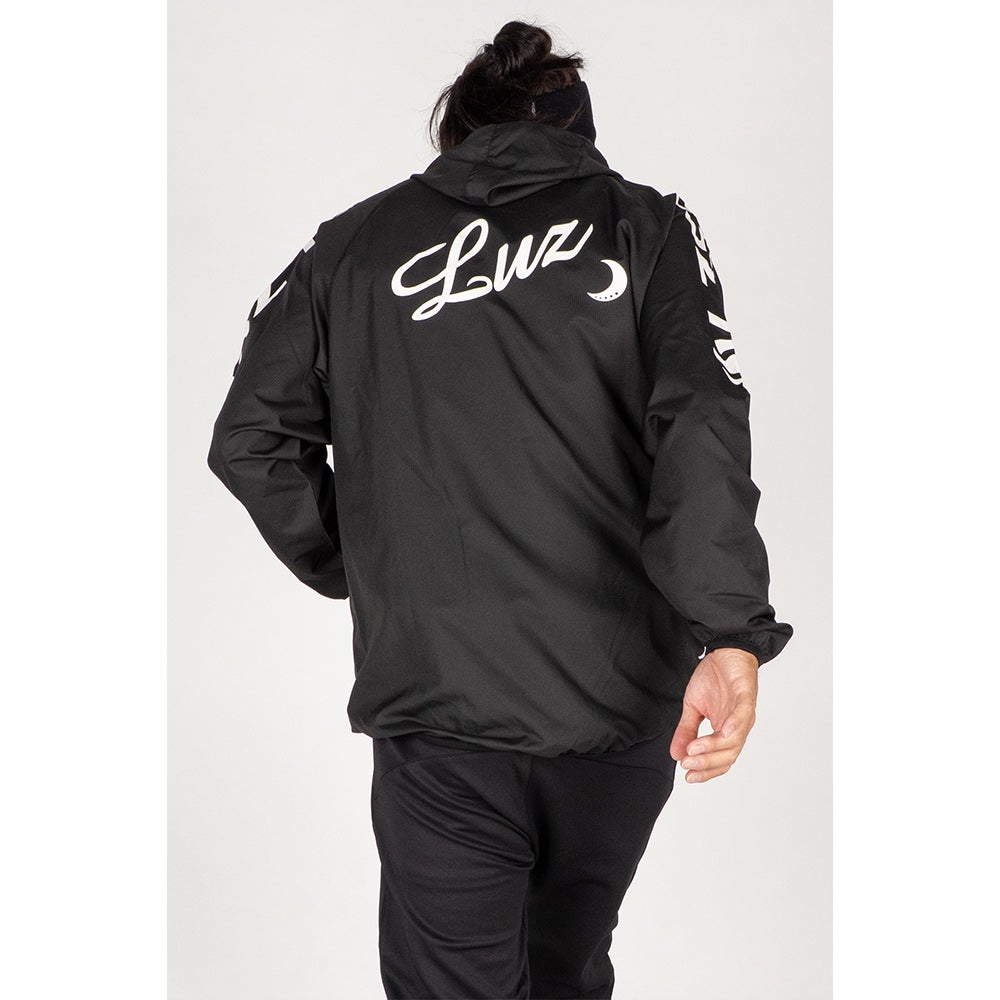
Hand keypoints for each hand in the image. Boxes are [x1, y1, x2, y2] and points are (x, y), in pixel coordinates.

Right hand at [670, 647, 758, 782]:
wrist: (726, 651)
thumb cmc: (713, 678)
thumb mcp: (693, 707)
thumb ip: (686, 730)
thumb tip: (676, 754)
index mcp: (726, 732)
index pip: (720, 761)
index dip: (706, 772)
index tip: (687, 777)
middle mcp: (738, 727)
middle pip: (727, 756)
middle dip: (706, 763)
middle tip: (687, 764)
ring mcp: (743, 714)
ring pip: (734, 741)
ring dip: (713, 748)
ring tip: (694, 750)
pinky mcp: (746, 697)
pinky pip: (743, 716)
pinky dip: (733, 727)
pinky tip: (722, 733)